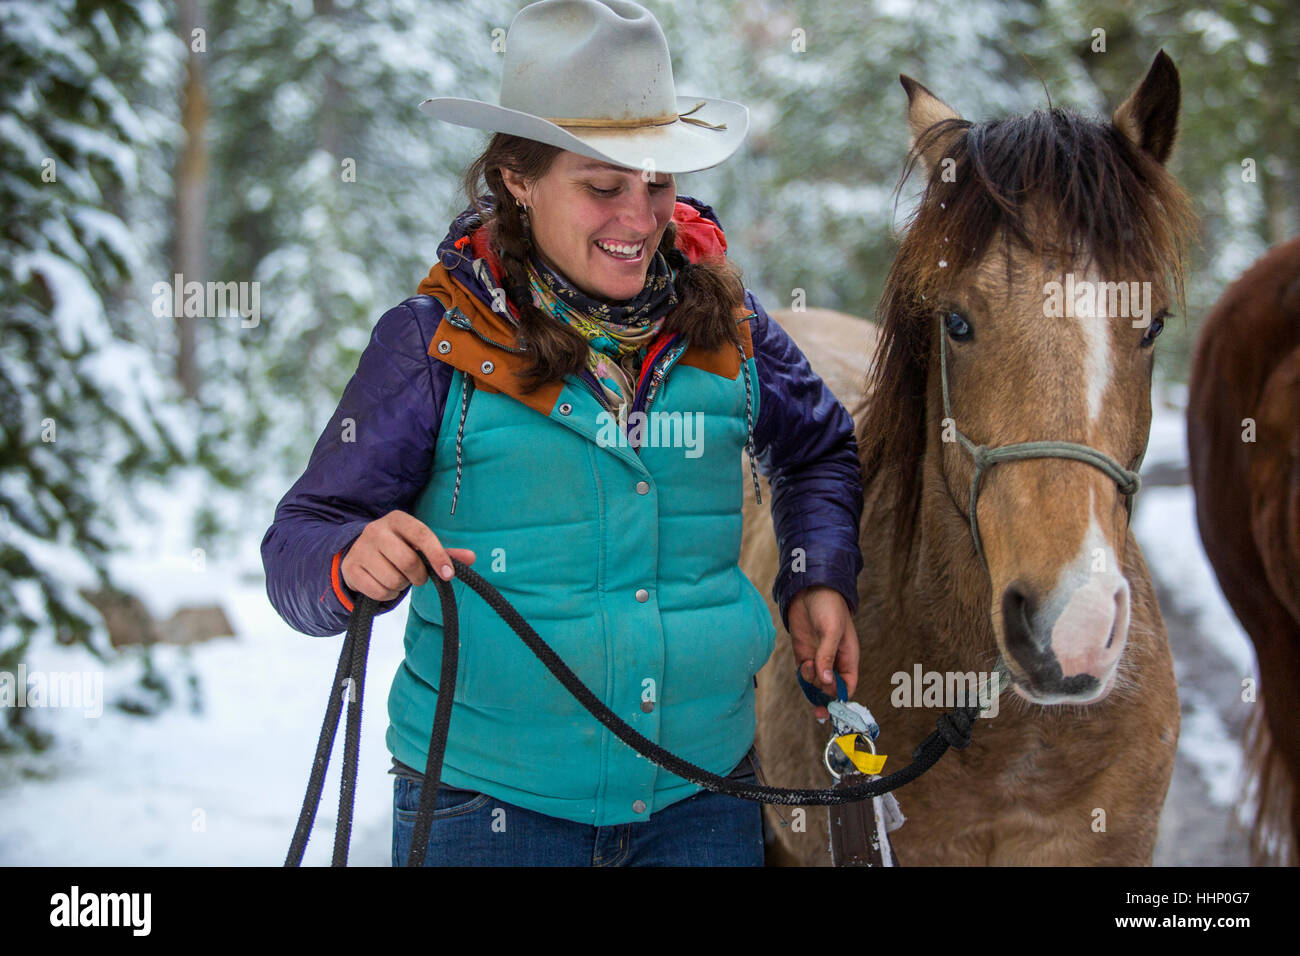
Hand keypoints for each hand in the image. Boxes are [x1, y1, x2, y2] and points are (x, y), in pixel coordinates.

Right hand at [340, 510, 475, 602]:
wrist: (359, 552)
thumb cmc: (398, 548)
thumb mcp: (419, 545)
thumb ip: (444, 552)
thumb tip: (472, 557)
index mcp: (397, 519)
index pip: (422, 535)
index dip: (438, 556)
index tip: (449, 574)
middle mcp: (376, 530)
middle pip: (408, 561)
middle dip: (418, 575)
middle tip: (416, 576)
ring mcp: (360, 549)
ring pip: (393, 579)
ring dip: (401, 585)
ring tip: (397, 576)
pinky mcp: (350, 569)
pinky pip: (378, 591)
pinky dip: (387, 594)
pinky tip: (384, 583)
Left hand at [788, 586, 858, 720]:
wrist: (810, 589)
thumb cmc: (829, 607)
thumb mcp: (832, 631)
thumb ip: (828, 656)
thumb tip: (825, 681)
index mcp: (848, 658)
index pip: (848, 686)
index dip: (841, 697)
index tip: (832, 704)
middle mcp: (834, 662)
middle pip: (830, 689)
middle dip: (824, 695)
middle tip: (817, 699)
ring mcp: (818, 659)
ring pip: (815, 684)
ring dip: (811, 683)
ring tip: (809, 666)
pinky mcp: (804, 654)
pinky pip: (804, 674)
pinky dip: (803, 675)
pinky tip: (804, 665)